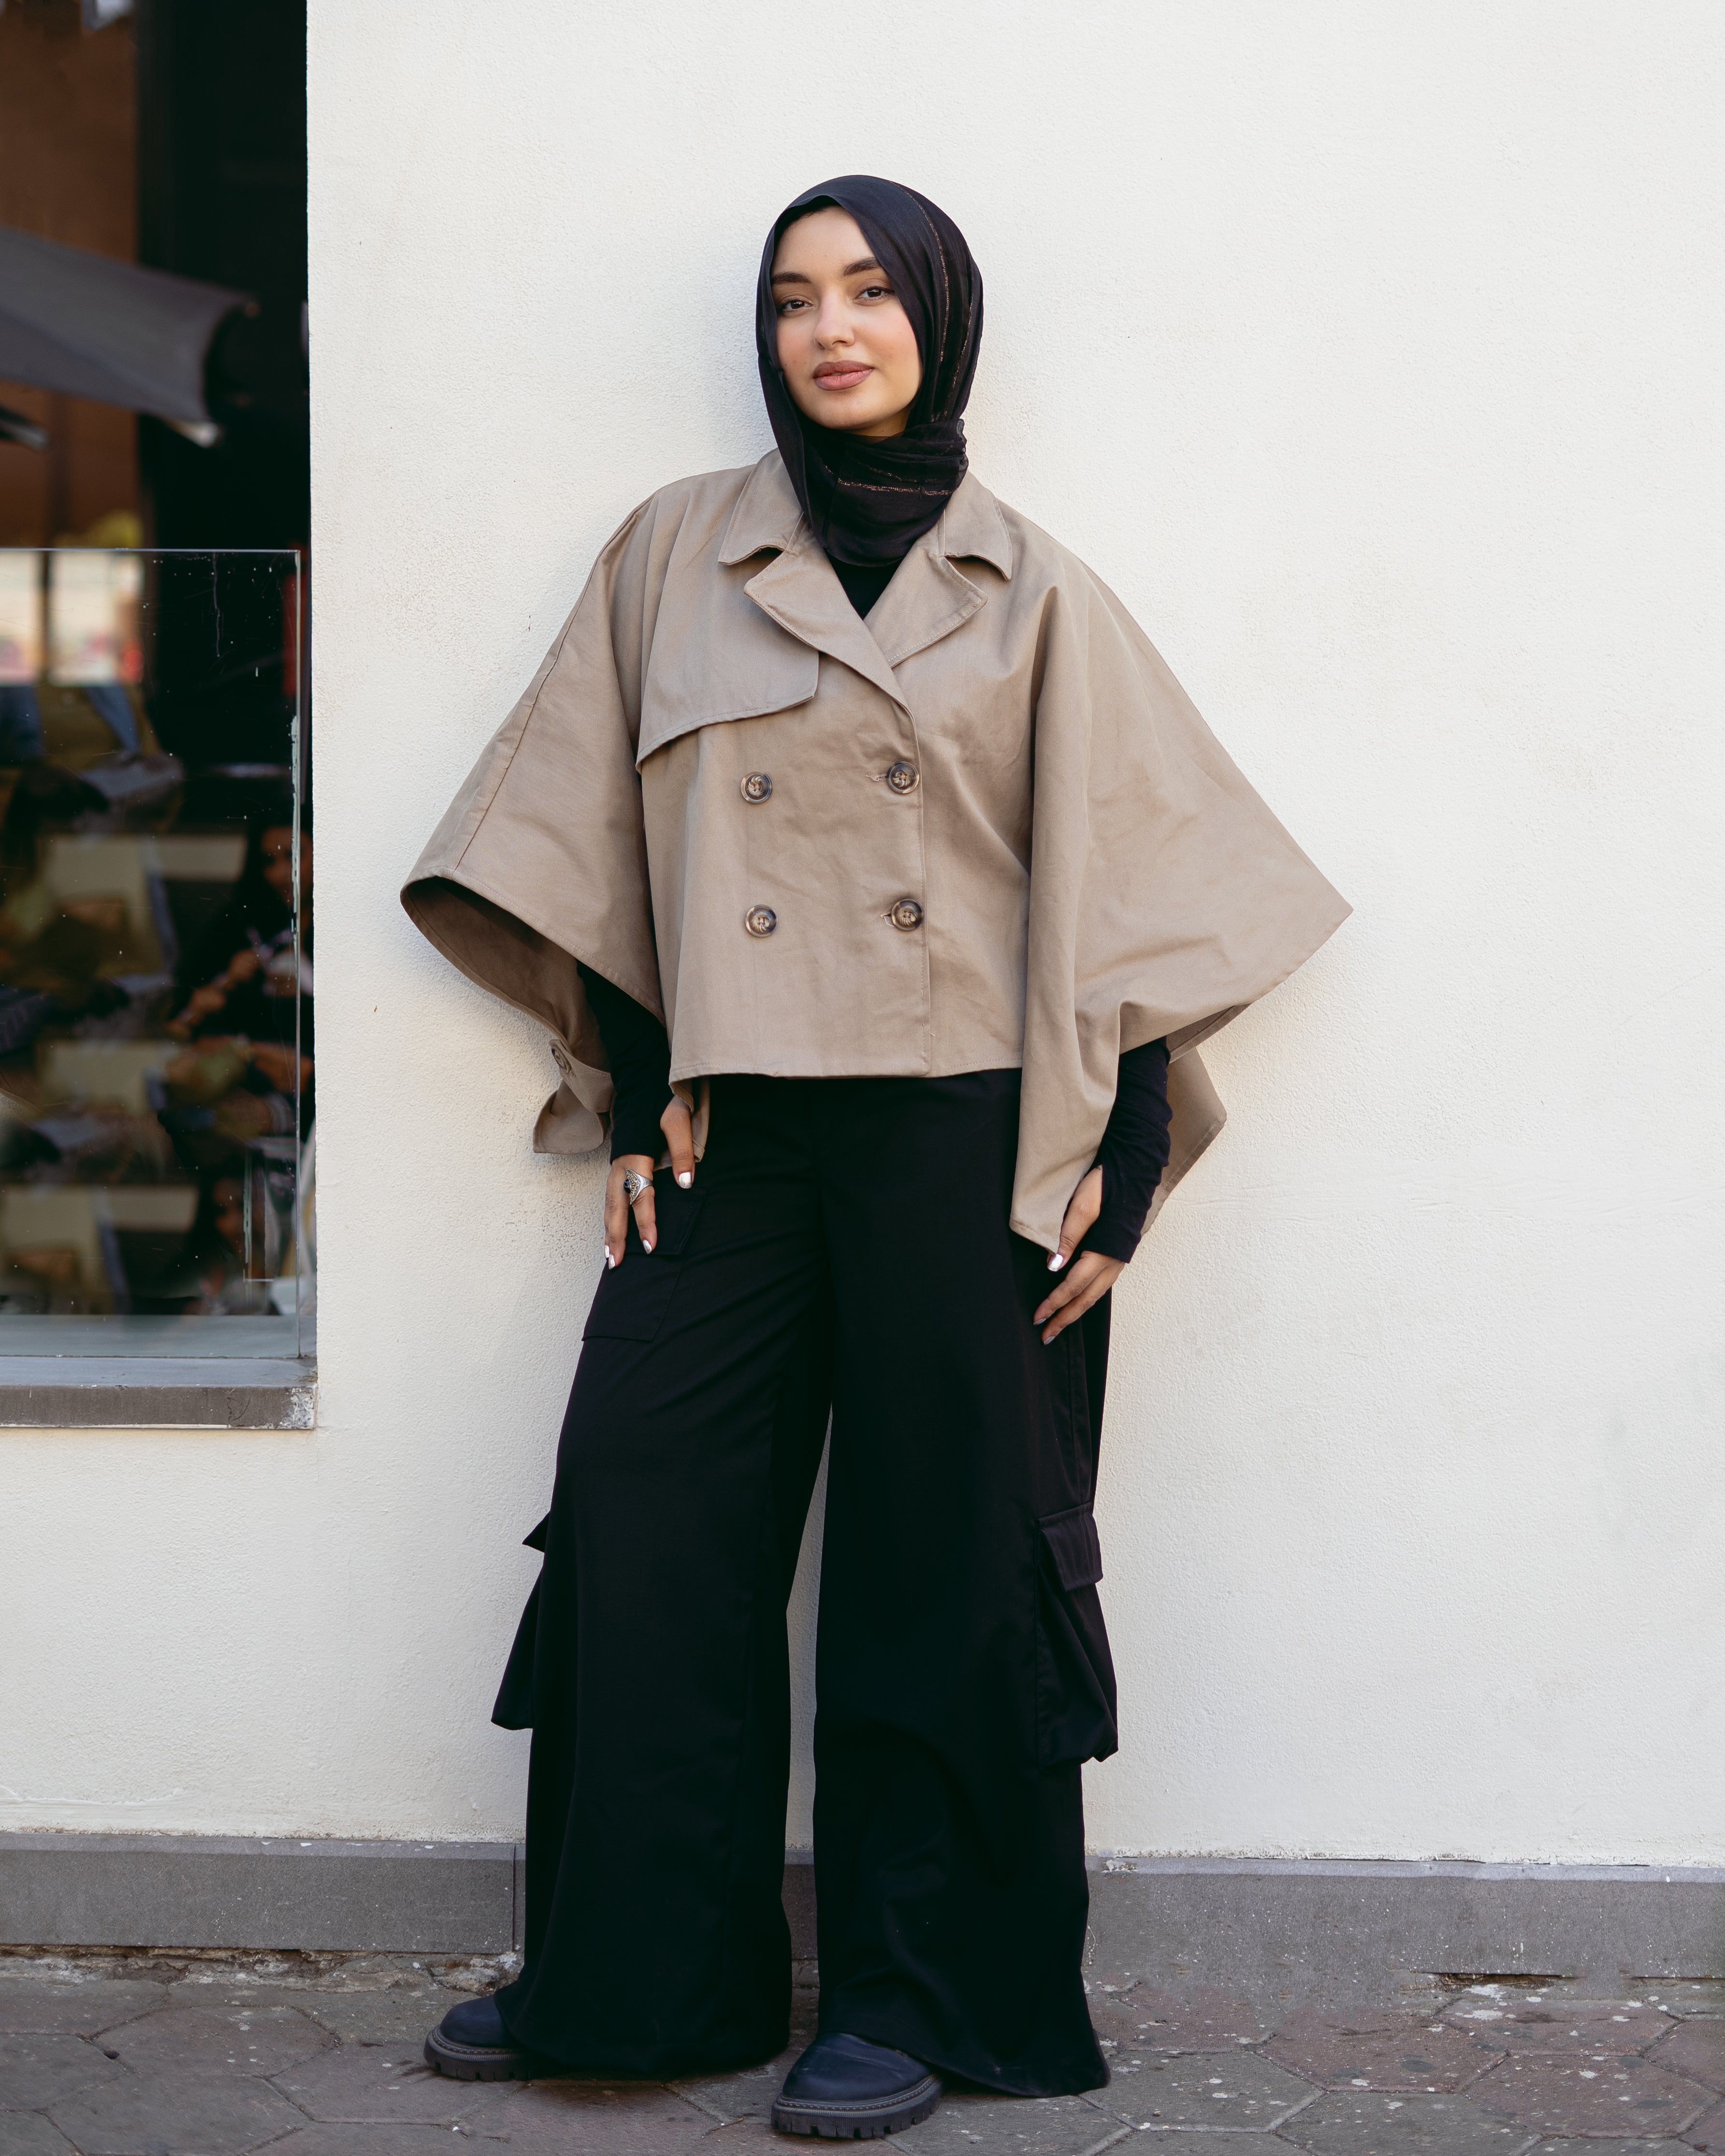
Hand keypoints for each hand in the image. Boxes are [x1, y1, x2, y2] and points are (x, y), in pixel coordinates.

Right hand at [602, 1094, 696, 1266]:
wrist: (643, 1078)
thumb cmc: (664, 1099)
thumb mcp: (679, 1120)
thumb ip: (683, 1152)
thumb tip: (686, 1184)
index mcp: (636, 1154)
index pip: (641, 1195)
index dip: (646, 1222)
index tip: (651, 1247)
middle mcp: (621, 1162)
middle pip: (615, 1205)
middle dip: (615, 1235)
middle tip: (615, 1263)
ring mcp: (616, 1162)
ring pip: (608, 1201)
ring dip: (608, 1228)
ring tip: (609, 1254)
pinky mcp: (618, 1161)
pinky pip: (610, 1194)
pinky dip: (609, 1214)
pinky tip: (612, 1228)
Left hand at [1032, 1164, 1123, 1344]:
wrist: (1133, 1171)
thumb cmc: (1105, 1185)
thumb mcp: (1082, 1206)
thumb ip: (1068, 1236)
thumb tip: (1052, 1266)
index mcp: (1104, 1252)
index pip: (1074, 1286)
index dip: (1055, 1303)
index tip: (1037, 1317)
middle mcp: (1114, 1261)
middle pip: (1087, 1299)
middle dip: (1066, 1318)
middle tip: (1046, 1336)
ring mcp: (1118, 1258)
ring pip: (1096, 1294)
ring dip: (1077, 1310)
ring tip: (1060, 1323)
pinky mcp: (1118, 1253)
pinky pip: (1102, 1283)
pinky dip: (1087, 1296)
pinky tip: (1078, 1298)